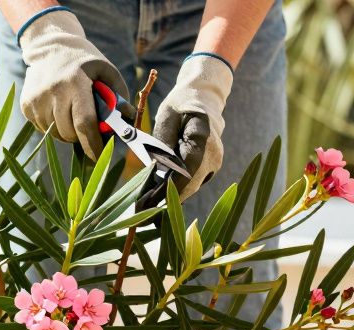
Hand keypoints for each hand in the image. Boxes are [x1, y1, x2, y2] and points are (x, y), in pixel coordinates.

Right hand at [18, 8, 133, 159]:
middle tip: (86, 127)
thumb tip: (126, 124)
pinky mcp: (26, 105)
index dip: (92, 144)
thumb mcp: (106, 71)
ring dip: (66, 132)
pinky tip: (56, 109)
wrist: (51, 46)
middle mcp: (53, 91)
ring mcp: (36, 99)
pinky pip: (42, 129)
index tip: (98, 156)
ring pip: (54, 134)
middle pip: (68, 132)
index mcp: (75, 82)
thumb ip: (119, 96)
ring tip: (70, 113)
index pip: (84, 122)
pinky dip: (52, 126)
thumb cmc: (84, 62)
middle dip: (80, 137)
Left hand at [154, 54, 232, 198]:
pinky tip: (156, 194)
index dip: (166, 190)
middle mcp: (214, 155)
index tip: (147, 200)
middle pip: (188, 186)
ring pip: (189, 188)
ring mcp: (214, 164)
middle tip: (139, 207)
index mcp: (204, 138)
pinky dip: (174, 189)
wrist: (203, 98)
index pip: (185, 172)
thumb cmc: (182, 104)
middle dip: (163, 199)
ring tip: (144, 202)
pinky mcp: (210, 169)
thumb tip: (156, 170)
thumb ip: (162, 142)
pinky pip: (191, 184)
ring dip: (168, 196)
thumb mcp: (167, 116)